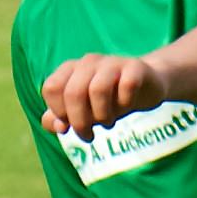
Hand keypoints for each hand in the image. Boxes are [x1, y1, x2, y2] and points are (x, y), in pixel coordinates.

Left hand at [41, 53, 169, 136]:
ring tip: (107, 123)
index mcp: (70, 69)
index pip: (51, 88)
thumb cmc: (106, 101)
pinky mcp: (135, 67)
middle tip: (88, 135)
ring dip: (102, 115)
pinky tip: (126, 108)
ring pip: (98, 89)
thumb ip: (57, 118)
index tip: (69, 125)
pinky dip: (124, 104)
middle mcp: (88, 62)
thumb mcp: (80, 111)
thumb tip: (57, 126)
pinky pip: (127, 86)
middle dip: (79, 121)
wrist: (145, 87)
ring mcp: (112, 62)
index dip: (58, 111)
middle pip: (73, 92)